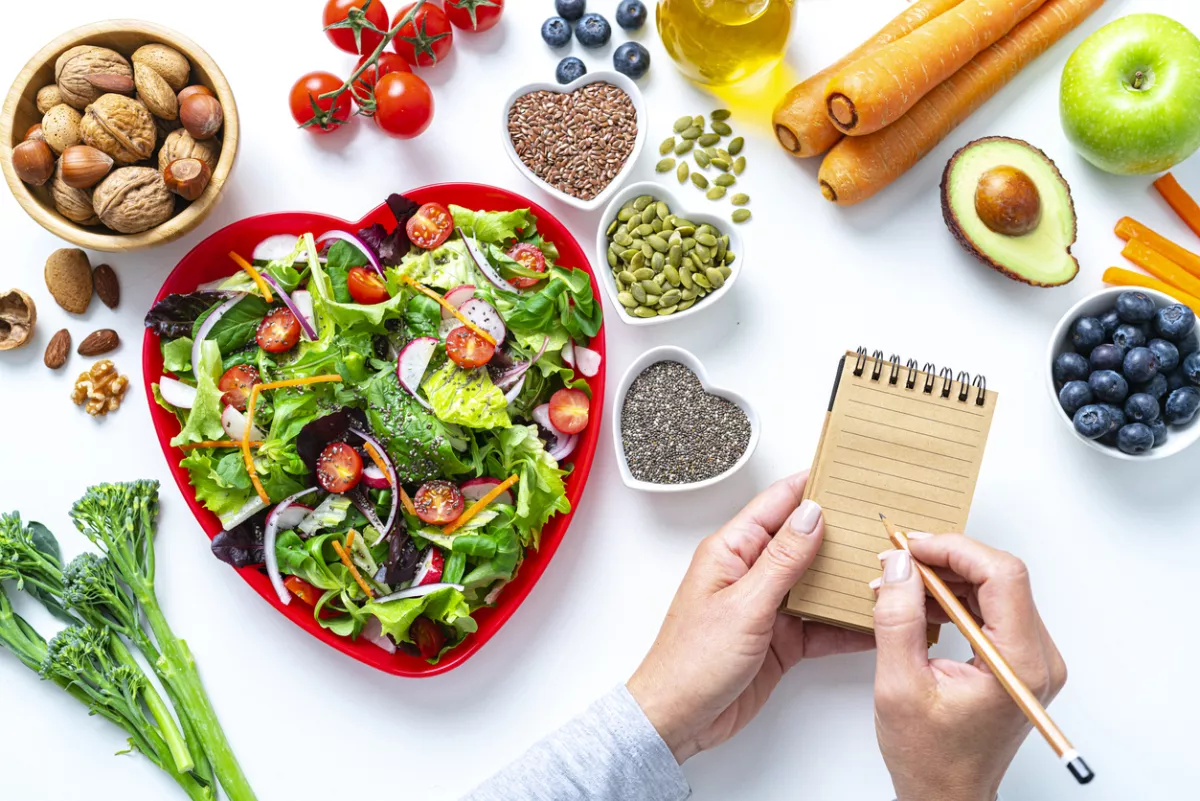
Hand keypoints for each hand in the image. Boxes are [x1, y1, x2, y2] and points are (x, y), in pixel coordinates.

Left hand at [627, 472, 873, 762]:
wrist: (680, 720)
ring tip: (889, 567)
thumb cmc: (691, 662)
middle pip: (804, 540)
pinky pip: (822, 623)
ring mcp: (768, 606)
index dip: (811, 485)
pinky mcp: (782, 639)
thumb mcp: (744, 606)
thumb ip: (782, 561)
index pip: (777, 505)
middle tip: (881, 522)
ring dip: (848, 578)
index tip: (846, 471)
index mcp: (731, 551)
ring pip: (818, 582)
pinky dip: (847, 622)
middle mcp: (751, 573)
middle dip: (841, 531)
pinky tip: (874, 619)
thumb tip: (811, 515)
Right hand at [872, 534, 1067, 800]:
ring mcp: (1030, 659)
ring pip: (993, 588)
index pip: (1001, 576)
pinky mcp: (1016, 660)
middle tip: (898, 559)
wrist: (947, 796)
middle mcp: (1037, 658)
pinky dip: (951, 598)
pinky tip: (916, 603)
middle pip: (1000, 576)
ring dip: (944, 578)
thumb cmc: (931, 758)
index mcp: (1019, 663)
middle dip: (944, 560)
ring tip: (898, 584)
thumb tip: (899, 566)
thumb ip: (898, 619)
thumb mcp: (900, 685)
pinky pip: (989, 608)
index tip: (912, 545)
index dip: (954, 550)